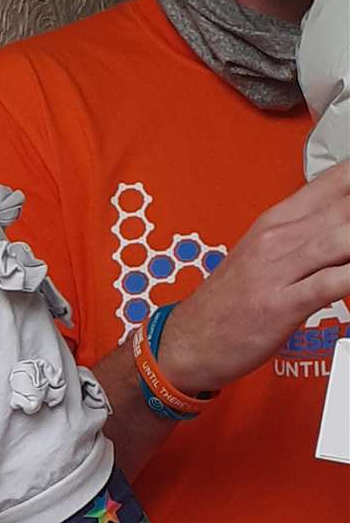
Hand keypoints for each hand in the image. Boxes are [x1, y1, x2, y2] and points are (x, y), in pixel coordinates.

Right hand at [157, 159, 349, 394]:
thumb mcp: (265, 255)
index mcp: (278, 219)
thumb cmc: (229, 303)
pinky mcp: (282, 304)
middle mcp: (280, 236)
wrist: (187, 342)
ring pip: (343, 237)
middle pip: (346, 204)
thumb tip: (344, 225)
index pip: (337, 180)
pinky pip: (333, 283)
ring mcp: (280, 269)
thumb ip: (308, 235)